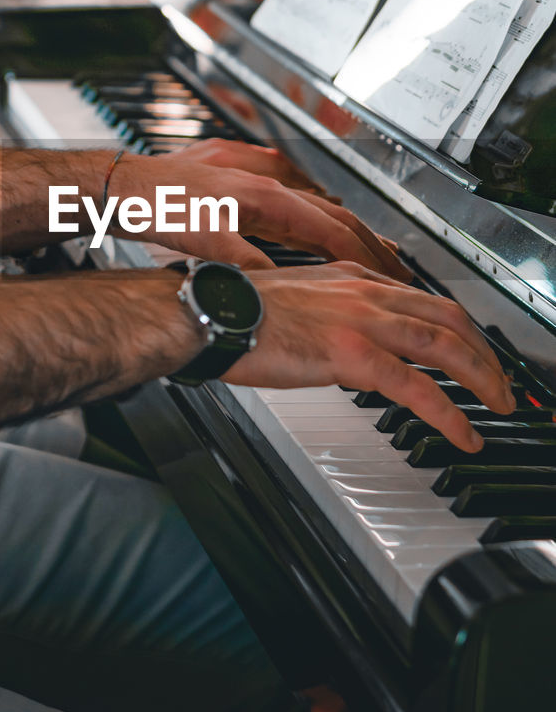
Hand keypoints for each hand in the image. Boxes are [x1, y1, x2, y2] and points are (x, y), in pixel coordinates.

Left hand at [114, 139, 408, 279]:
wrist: (124, 181)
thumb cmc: (158, 207)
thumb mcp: (205, 244)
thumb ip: (245, 265)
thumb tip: (278, 289)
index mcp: (264, 197)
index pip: (331, 228)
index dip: (366, 254)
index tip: (393, 273)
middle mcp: (265, 178)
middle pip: (332, 211)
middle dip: (368, 240)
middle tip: (397, 264)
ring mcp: (251, 170)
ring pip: (312, 198)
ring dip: (342, 222)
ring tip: (366, 242)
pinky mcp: (235, 169)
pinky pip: (289, 186)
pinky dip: (311, 205)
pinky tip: (310, 210)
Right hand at [225, 263, 514, 451]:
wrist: (212, 313)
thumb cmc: (235, 311)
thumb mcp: (291, 300)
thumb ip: (324, 313)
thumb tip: (335, 338)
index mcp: (349, 278)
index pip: (421, 298)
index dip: (456, 325)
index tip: (469, 347)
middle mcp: (364, 291)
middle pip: (449, 318)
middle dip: (485, 351)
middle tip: (500, 380)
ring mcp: (363, 321)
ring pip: (447, 347)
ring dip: (483, 378)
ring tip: (499, 405)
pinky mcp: (354, 355)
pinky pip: (419, 388)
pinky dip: (451, 413)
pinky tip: (464, 433)